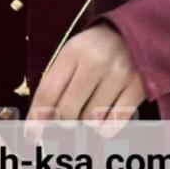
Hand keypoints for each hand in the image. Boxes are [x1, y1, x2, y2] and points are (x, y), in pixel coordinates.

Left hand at [26, 22, 144, 130]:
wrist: (131, 32)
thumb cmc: (94, 49)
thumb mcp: (71, 55)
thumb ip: (55, 84)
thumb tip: (37, 124)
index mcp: (73, 52)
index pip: (48, 92)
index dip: (36, 118)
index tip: (31, 135)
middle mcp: (95, 62)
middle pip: (68, 111)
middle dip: (65, 120)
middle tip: (70, 115)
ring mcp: (118, 75)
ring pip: (90, 120)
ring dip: (87, 122)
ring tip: (92, 106)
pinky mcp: (137, 87)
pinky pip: (113, 124)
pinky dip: (105, 128)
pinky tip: (106, 114)